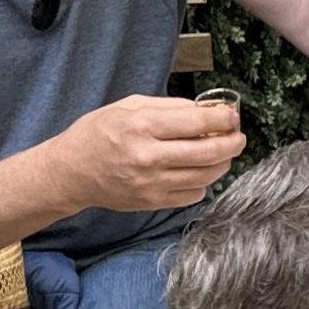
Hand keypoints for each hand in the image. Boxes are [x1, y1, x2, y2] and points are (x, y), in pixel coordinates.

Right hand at [57, 94, 246, 211]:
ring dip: (223, 163)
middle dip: (233, 142)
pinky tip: (198, 170)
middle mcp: (149, 157)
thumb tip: (206, 108)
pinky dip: (204, 182)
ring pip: (207, 175)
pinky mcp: (153, 202)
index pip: (198, 122)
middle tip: (237, 136)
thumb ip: (170, 106)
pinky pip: (193, 194)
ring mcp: (152, 183)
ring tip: (222, 152)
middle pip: (210, 151)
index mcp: (143, 126)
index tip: (231, 115)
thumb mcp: (129, 106)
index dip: (224, 118)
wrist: (71, 172)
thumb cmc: (97, 134)